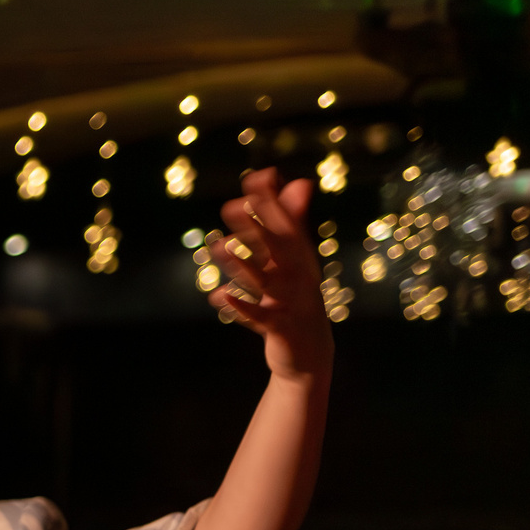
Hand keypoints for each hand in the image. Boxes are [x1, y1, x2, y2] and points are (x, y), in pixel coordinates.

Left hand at [212, 168, 331, 382]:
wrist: (310, 352)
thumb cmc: (296, 299)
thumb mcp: (294, 260)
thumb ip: (292, 222)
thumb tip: (300, 182)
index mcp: (299, 257)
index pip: (285, 225)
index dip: (271, 203)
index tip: (257, 177)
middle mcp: (297, 276)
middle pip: (275, 248)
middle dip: (255, 227)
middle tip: (231, 206)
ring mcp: (289, 302)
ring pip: (263, 280)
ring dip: (241, 264)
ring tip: (220, 247)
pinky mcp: (279, 328)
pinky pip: (258, 316)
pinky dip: (241, 307)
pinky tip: (219, 295)